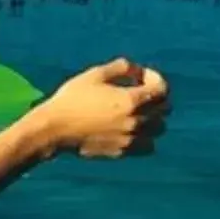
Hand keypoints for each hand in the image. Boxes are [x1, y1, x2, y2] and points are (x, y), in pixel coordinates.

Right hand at [38, 59, 169, 160]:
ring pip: (158, 130)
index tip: (141, 76)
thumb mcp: (95, 74)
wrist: (54, 129)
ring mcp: (131, 139)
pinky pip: (147, 146)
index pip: (163, 89)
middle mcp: (136, 121)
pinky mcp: (123, 152)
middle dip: (156, 97)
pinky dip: (145, 137)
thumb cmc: (72, 99)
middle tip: (139, 92)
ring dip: (153, 118)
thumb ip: (121, 67)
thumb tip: (136, 70)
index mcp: (132, 100)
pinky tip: (130, 129)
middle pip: (164, 109)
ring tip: (137, 112)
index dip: (155, 79)